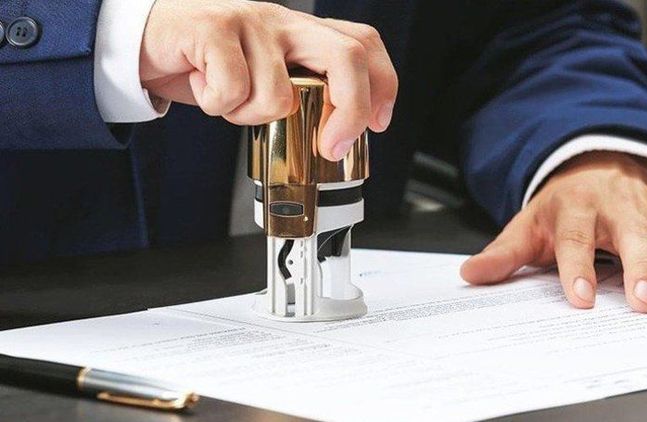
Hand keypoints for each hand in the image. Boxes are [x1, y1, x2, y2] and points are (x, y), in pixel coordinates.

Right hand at [139, 0, 397, 160]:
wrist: (146, 39)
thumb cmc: (208, 63)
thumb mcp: (264, 77)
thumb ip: (299, 93)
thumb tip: (335, 136)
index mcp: (302, 34)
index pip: (362, 44)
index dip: (382, 84)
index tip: (378, 124)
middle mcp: (284, 23)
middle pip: (346, 57)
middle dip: (350, 111)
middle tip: (331, 146)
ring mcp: (251, 22)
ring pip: (279, 94)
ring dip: (250, 115)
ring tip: (228, 99)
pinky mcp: (213, 28)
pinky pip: (233, 89)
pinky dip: (217, 104)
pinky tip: (204, 86)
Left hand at [460, 151, 646, 312]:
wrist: (600, 163)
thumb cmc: (563, 204)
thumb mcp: (529, 223)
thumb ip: (504, 253)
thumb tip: (470, 274)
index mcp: (574, 206)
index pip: (574, 238)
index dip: (577, 268)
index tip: (579, 298)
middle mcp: (616, 206)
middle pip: (631, 236)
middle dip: (639, 268)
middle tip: (643, 301)